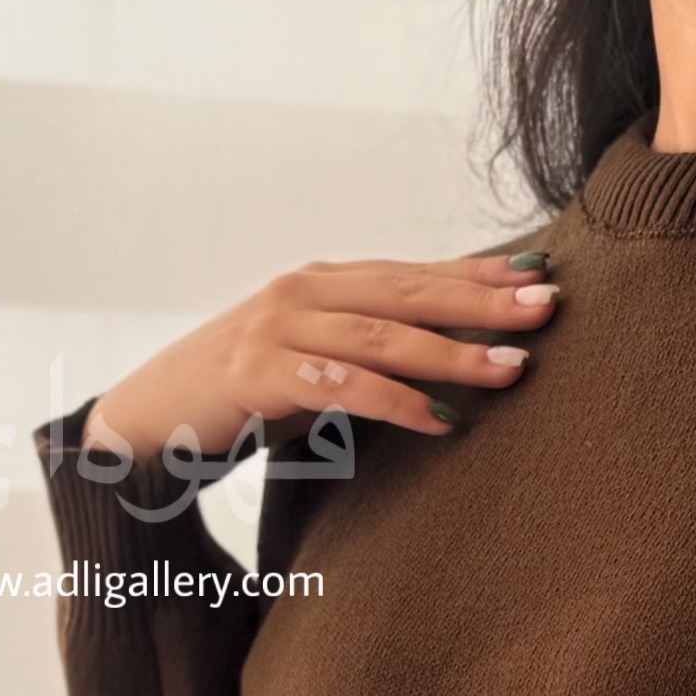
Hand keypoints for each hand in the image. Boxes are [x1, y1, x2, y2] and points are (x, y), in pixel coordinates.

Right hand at [82, 250, 562, 459]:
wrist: (147, 421)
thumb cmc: (242, 400)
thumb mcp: (316, 364)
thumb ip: (371, 354)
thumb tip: (450, 365)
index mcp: (323, 283)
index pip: (414, 272)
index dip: (478, 273)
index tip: (542, 273)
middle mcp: (304, 293)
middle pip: (409, 292)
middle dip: (483, 299)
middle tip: (547, 305)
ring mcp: (278, 328)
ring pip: (384, 337)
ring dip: (453, 353)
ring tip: (512, 368)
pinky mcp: (259, 374)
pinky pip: (342, 388)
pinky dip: (395, 405)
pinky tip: (442, 423)